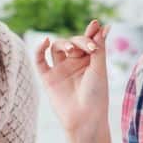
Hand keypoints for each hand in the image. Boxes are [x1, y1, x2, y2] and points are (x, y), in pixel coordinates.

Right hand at [34, 19, 111, 142]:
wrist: (85, 118)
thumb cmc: (97, 95)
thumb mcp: (99, 68)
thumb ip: (99, 47)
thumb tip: (103, 26)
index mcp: (89, 61)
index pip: (87, 41)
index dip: (90, 32)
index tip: (95, 24)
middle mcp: (74, 64)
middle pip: (72, 42)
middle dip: (79, 41)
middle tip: (89, 48)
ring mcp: (60, 70)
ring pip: (56, 47)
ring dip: (62, 43)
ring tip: (70, 49)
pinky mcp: (48, 78)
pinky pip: (40, 60)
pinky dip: (39, 50)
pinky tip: (45, 42)